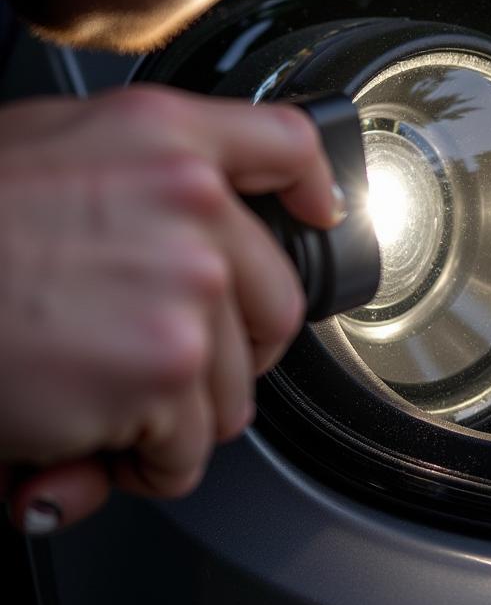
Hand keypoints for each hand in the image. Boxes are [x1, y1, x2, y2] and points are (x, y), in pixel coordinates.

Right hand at [0, 86, 339, 531]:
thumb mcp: (55, 146)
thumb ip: (143, 172)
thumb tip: (201, 223)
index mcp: (168, 139)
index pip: (288, 148)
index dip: (315, 189)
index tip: (321, 216)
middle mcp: (194, 205)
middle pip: (276, 304)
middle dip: (227, 351)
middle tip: (164, 364)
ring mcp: (188, 286)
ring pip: (233, 390)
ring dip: (174, 415)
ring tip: (102, 404)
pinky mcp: (165, 368)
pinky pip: (185, 448)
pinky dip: (140, 464)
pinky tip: (84, 442)